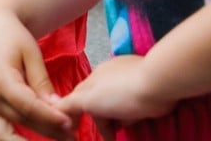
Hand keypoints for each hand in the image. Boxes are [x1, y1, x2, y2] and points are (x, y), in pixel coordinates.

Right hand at [0, 6, 75, 140]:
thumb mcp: (31, 52)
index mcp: (1, 80)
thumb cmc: (13, 36)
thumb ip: (41, 82)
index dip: (49, 117)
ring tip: (57, 139)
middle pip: (21, 123)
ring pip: (4, 136)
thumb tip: (57, 108)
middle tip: (71, 135)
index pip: (28, 107)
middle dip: (47, 132)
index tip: (70, 123)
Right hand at [55, 55, 175, 137]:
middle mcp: (108, 77)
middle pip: (96, 104)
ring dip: (113, 121)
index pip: (77, 96)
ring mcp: (126, 82)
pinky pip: (128, 107)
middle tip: (107, 137)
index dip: (74, 115)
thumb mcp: (89, 99)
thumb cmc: (121, 93)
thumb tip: (53, 106)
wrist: (157, 86)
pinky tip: (133, 121)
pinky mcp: (142, 90)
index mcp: (94, 77)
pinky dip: (127, 117)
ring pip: (113, 108)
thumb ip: (70, 103)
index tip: (74, 132)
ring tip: (120, 130)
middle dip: (98, 122)